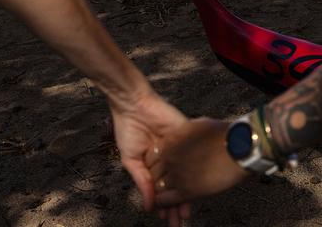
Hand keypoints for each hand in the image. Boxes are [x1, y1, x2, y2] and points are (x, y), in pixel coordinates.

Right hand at [110, 91, 190, 223]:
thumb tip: (148, 207)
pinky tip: (193, 187)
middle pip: (177, 185)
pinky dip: (192, 171)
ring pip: (186, 175)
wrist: (134, 105)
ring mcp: (180, 148)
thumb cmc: (128, 129)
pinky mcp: (187, 136)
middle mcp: (170, 158)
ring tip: (186, 214)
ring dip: (186, 194)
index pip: (163, 188)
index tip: (167, 220)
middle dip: (177, 205)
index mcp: (156, 164)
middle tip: (179, 223)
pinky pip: (191, 156)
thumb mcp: (131, 161)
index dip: (165, 204)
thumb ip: (141, 182)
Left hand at [147, 118, 249, 209]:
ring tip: (164, 198)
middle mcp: (170, 157)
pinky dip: (165, 204)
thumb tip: (187, 131)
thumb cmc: (224, 134)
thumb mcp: (200, 124)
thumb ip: (187, 130)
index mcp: (171, 140)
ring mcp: (176, 174)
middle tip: (161, 185)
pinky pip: (166, 200)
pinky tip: (168, 206)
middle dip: (157, 180)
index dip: (155, 164)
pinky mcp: (187, 190)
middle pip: (153, 173)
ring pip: (158, 188)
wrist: (239, 146)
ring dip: (160, 194)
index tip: (160, 169)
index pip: (151, 156)